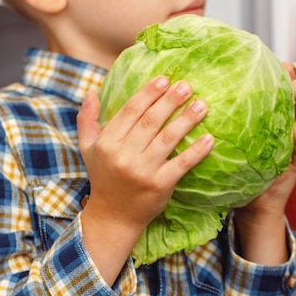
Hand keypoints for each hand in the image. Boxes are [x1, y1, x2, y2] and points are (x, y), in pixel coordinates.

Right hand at [77, 76, 212, 283]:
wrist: (114, 216)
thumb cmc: (104, 178)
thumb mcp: (88, 149)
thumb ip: (87, 120)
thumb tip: (90, 92)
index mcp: (107, 144)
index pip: (130, 112)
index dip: (148, 94)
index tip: (164, 79)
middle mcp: (123, 156)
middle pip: (151, 122)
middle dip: (170, 101)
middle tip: (187, 85)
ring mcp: (142, 171)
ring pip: (168, 139)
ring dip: (187, 120)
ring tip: (202, 105)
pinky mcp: (160, 185)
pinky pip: (182, 164)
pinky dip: (196, 151)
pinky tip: (209, 138)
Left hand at [233, 62, 295, 263]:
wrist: (251, 208)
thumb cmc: (236, 177)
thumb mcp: (229, 149)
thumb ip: (222, 129)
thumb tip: (192, 107)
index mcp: (266, 130)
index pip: (271, 101)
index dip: (272, 81)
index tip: (269, 60)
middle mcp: (282, 136)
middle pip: (289, 106)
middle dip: (292, 85)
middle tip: (288, 66)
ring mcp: (290, 151)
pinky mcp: (291, 168)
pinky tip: (295, 129)